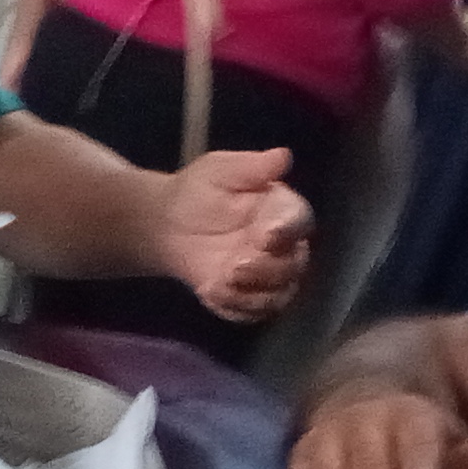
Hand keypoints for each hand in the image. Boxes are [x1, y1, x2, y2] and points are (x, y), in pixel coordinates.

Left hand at [156, 147, 311, 322]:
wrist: (167, 224)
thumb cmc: (199, 191)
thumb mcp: (220, 170)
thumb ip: (251, 166)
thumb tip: (282, 156)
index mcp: (282, 210)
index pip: (299, 221)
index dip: (287, 230)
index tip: (265, 234)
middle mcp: (285, 245)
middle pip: (296, 264)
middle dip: (268, 268)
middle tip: (235, 265)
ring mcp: (270, 275)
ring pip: (280, 294)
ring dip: (252, 292)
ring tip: (219, 283)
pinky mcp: (251, 297)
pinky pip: (254, 312)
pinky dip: (235, 306)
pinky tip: (211, 292)